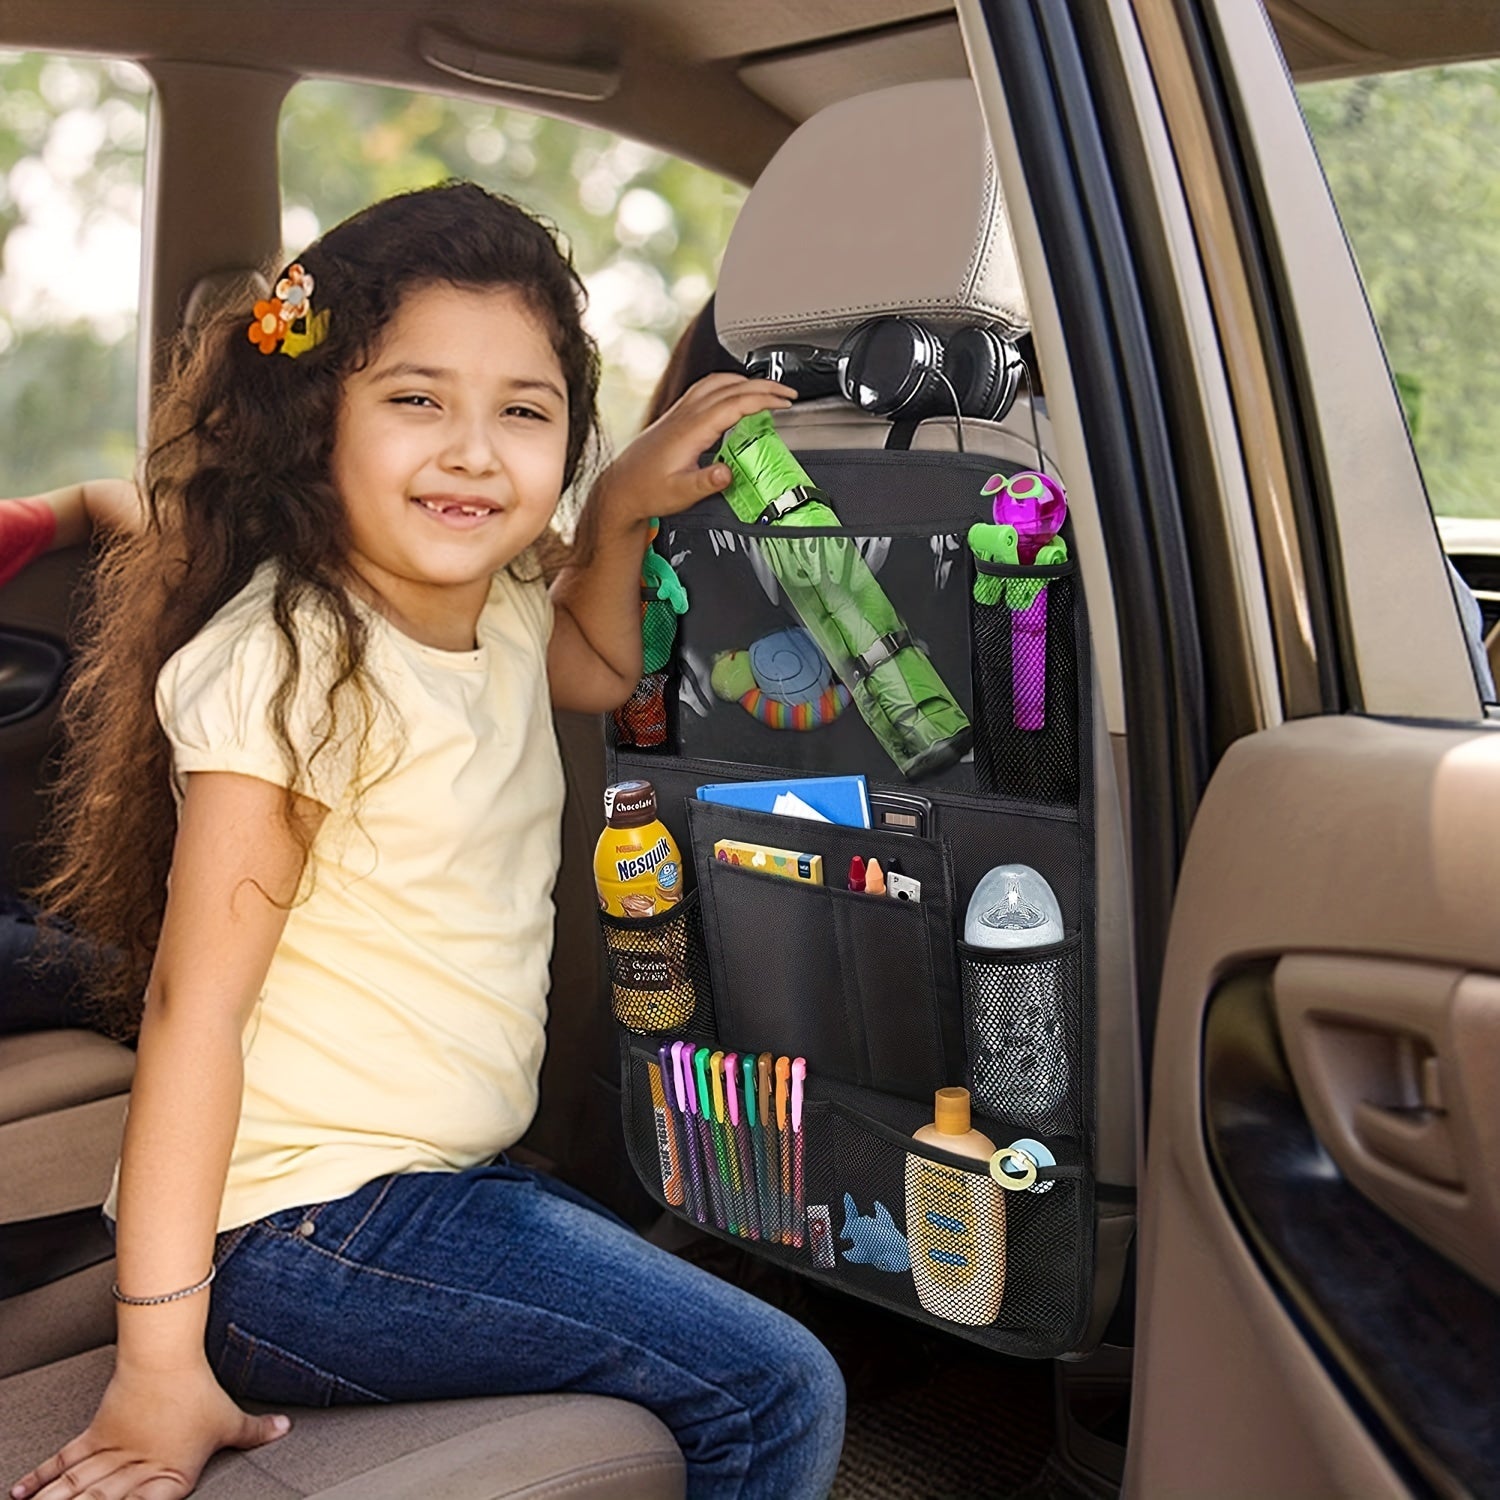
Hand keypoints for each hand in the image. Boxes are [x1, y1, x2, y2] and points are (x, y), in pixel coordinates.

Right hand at [10, 1360, 289, 1499]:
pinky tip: (20, 1493)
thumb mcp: (229, 1418)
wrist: (165, 1357)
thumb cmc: (199, 1391)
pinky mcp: (95, 1436)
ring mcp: (110, 1454)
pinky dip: (41, 1478)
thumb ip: (254, 1431)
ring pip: (76, 1491)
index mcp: (167, 1478)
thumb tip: (286, 1428)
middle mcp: (133, 1472)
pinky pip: (65, 1461)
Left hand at [601, 373, 794, 524]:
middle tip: (788, 393)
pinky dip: (729, 383)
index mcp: (691, 429)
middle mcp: (685, 414)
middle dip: (764, 386)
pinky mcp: (677, 415)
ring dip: (746, 381)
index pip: (734, 403)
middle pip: (730, 386)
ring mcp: (680, 411)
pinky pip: (706, 387)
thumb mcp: (680, 493)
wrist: (621, 487)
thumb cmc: (647, 490)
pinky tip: (736, 391)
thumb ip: (706, 483)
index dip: (762, 399)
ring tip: (768, 389)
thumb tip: (728, 472)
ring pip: (717, 381)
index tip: (784, 402)